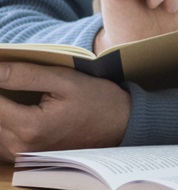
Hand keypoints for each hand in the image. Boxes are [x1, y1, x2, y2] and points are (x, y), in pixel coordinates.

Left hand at [0, 63, 130, 157]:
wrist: (119, 125)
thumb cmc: (95, 100)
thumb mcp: (64, 80)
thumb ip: (24, 75)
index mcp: (29, 127)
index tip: (3, 68)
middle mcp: (20, 146)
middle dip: (0, 94)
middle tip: (9, 77)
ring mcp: (20, 154)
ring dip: (1, 109)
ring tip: (12, 91)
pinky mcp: (21, 156)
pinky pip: (0, 137)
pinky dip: (3, 121)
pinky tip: (13, 108)